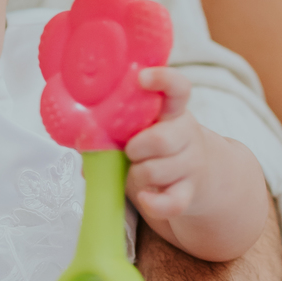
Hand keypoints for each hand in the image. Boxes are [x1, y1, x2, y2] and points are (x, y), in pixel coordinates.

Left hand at [124, 68, 205, 222]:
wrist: (197, 176)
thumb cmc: (157, 148)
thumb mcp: (142, 130)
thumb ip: (115, 128)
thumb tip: (84, 141)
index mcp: (171, 111)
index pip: (178, 88)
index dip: (162, 79)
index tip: (141, 77)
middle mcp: (185, 134)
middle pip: (162, 139)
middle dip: (136, 148)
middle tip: (130, 151)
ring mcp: (191, 164)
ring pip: (158, 170)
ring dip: (138, 175)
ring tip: (137, 172)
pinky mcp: (190, 192)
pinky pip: (173, 202)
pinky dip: (154, 203)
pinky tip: (144, 197)